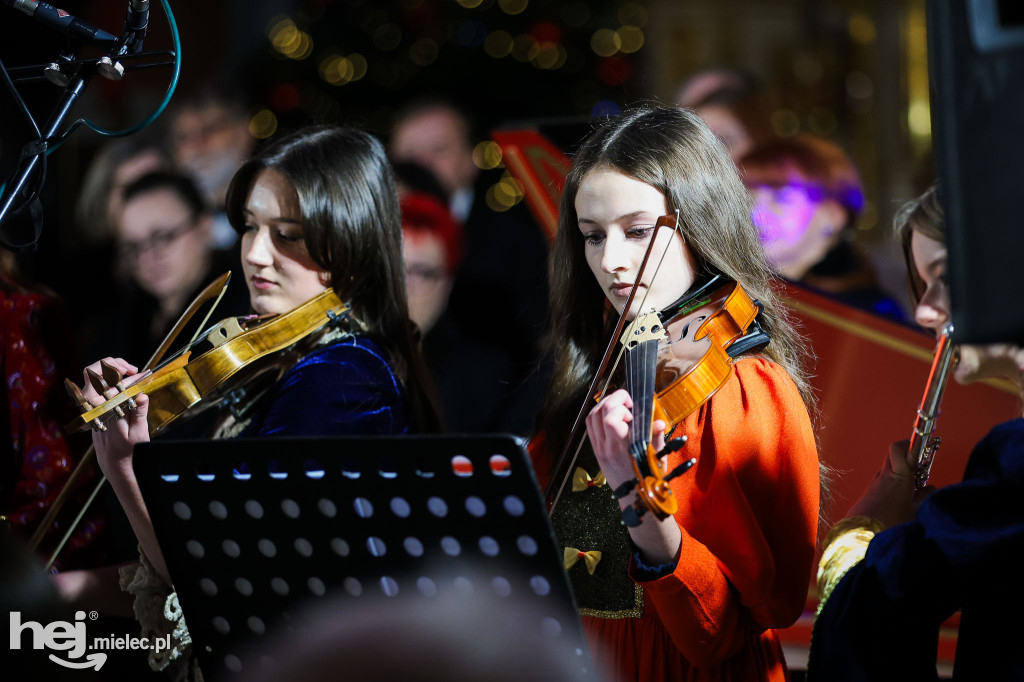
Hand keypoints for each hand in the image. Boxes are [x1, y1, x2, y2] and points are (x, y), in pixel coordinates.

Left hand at [80, 358, 150, 477]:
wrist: (114, 462)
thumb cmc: (128, 449)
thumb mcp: (139, 432)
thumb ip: (139, 412)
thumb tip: (142, 395)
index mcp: (103, 412)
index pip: (107, 384)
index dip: (123, 374)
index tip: (138, 374)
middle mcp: (93, 408)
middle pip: (92, 374)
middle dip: (112, 365)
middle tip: (131, 369)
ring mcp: (90, 407)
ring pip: (92, 378)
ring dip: (110, 370)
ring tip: (129, 372)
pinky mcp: (94, 407)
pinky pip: (97, 386)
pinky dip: (110, 379)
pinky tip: (125, 381)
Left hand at [586, 389, 678, 564]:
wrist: (634, 499)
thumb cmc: (648, 479)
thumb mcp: (657, 459)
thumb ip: (656, 438)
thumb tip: (658, 422)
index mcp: (622, 449)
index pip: (610, 420)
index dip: (620, 407)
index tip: (633, 410)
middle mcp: (606, 448)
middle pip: (599, 413)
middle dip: (614, 399)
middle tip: (628, 400)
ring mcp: (598, 448)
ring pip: (592, 417)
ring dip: (605, 404)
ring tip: (620, 404)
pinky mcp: (596, 449)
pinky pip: (590, 425)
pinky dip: (599, 413)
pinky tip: (612, 413)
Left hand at [846, 439, 935, 528]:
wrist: (861, 533)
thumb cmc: (890, 523)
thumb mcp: (915, 512)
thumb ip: (925, 497)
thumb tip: (931, 488)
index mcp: (898, 476)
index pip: (899, 448)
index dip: (911, 445)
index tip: (923, 449)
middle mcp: (884, 475)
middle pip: (893, 453)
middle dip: (907, 455)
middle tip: (920, 467)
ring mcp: (875, 482)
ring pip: (889, 467)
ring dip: (901, 470)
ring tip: (913, 486)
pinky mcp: (870, 490)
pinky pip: (883, 479)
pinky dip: (893, 482)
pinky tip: (900, 496)